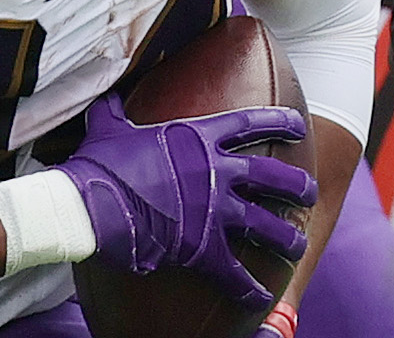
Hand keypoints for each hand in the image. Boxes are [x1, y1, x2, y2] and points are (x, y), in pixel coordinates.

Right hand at [57, 95, 316, 308]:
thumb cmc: (97, 166)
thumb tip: (106, 96)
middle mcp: (214, 171)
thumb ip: (116, 111)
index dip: (279, 122)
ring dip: (285, 236)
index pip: (250, 124)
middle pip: (270, 176)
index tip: (299, 124)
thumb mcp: (109, 128)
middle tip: (310, 192)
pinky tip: (263, 297)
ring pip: (263, 224)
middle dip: (296, 185)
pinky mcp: (200, 247)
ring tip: (299, 245)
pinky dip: (249, 286)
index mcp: (198, 138)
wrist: (84, 205)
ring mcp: (211, 209)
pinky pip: (233, 270)